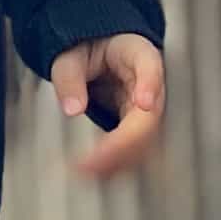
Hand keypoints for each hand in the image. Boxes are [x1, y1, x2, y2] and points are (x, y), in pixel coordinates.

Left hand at [48, 33, 165, 179]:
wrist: (99, 51)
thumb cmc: (90, 48)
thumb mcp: (72, 55)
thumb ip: (70, 78)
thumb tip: (72, 109)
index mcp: (138, 54)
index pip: (150, 67)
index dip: (150, 85)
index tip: (145, 101)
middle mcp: (150, 84)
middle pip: (148, 117)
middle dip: (123, 143)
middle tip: (91, 162)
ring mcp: (149, 107)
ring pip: (146, 139)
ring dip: (120, 159)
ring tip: (86, 171)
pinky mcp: (140, 126)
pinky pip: (136, 148)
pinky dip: (118, 163)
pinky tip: (95, 172)